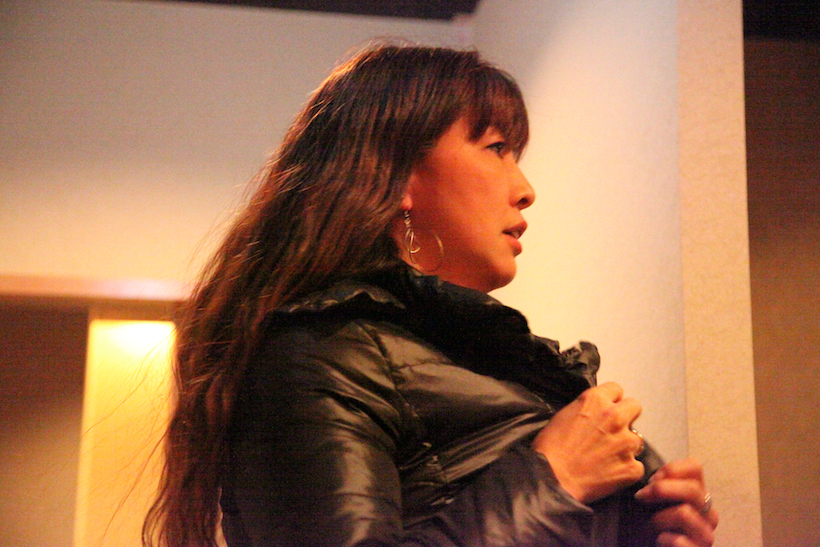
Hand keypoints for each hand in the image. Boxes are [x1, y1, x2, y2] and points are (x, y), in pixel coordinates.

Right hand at [532, 382, 644, 503]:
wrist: (551, 479)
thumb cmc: (550, 449)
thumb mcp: (564, 415)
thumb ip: (587, 409)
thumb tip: (596, 414)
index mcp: (596, 400)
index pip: (616, 389)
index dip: (610, 401)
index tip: (605, 411)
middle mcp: (615, 416)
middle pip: (635, 407)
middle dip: (626, 417)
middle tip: (612, 431)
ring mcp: (626, 442)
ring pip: (637, 439)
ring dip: (626, 446)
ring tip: (608, 457)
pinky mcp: (632, 467)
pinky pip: (637, 466)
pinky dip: (627, 470)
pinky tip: (610, 473)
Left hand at [635, 458, 718, 546]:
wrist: (652, 546)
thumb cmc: (654, 525)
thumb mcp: (654, 500)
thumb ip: (658, 484)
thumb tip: (648, 473)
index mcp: (698, 494)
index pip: (696, 467)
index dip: (671, 469)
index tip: (652, 479)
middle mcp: (708, 512)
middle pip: (693, 489)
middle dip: (661, 490)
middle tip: (641, 497)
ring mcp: (706, 534)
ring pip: (684, 513)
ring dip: (659, 518)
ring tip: (651, 526)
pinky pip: (679, 540)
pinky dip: (664, 539)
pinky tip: (660, 540)